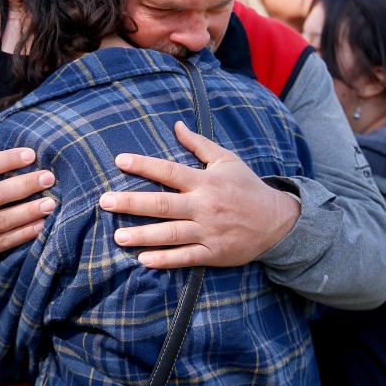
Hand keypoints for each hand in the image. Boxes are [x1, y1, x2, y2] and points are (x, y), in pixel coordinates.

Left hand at [98, 121, 300, 268]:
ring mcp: (209, 232)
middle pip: (163, 204)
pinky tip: (143, 259)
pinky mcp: (214, 253)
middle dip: (132, 203)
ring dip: (143, 235)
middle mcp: (204, 206)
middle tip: (105, 202)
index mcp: (205, 182)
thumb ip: (199, 145)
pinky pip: (186, 258)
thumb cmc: (248, 188)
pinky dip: (165, 259)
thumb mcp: (227, 161)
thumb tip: (177, 125)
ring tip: (118, 236)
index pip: (169, 171)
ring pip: (171, 234)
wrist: (280, 222)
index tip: (120, 160)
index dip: (144, 165)